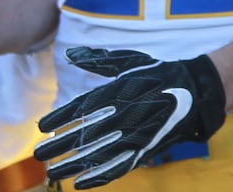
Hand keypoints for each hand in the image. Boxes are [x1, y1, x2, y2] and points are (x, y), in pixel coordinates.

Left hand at [35, 47, 226, 189]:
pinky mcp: (145, 149)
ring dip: (74, 165)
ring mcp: (135, 134)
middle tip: (39, 154)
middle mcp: (124, 114)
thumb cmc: (156, 75)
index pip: (82, 107)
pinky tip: (82, 183)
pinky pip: (119, 167)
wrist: (193, 92)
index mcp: (118, 92)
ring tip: (54, 172)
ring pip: (98, 155)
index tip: (42, 127)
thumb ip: (98, 60)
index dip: (61, 118)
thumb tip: (69, 54)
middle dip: (60, 146)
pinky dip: (100, 177)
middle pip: (85, 134)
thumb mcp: (129, 62)